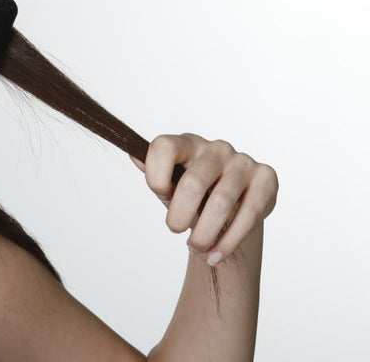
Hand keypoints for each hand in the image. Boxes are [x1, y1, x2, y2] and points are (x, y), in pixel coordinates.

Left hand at [131, 133, 278, 265]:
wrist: (235, 205)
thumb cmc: (197, 193)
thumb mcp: (172, 184)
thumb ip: (154, 173)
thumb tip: (133, 153)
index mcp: (188, 143)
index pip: (163, 147)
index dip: (155, 176)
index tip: (160, 195)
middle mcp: (216, 148)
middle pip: (193, 182)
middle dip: (179, 214)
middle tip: (174, 230)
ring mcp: (243, 162)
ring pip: (221, 203)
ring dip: (204, 233)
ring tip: (195, 248)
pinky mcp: (266, 179)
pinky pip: (249, 214)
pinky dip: (229, 241)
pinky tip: (215, 255)